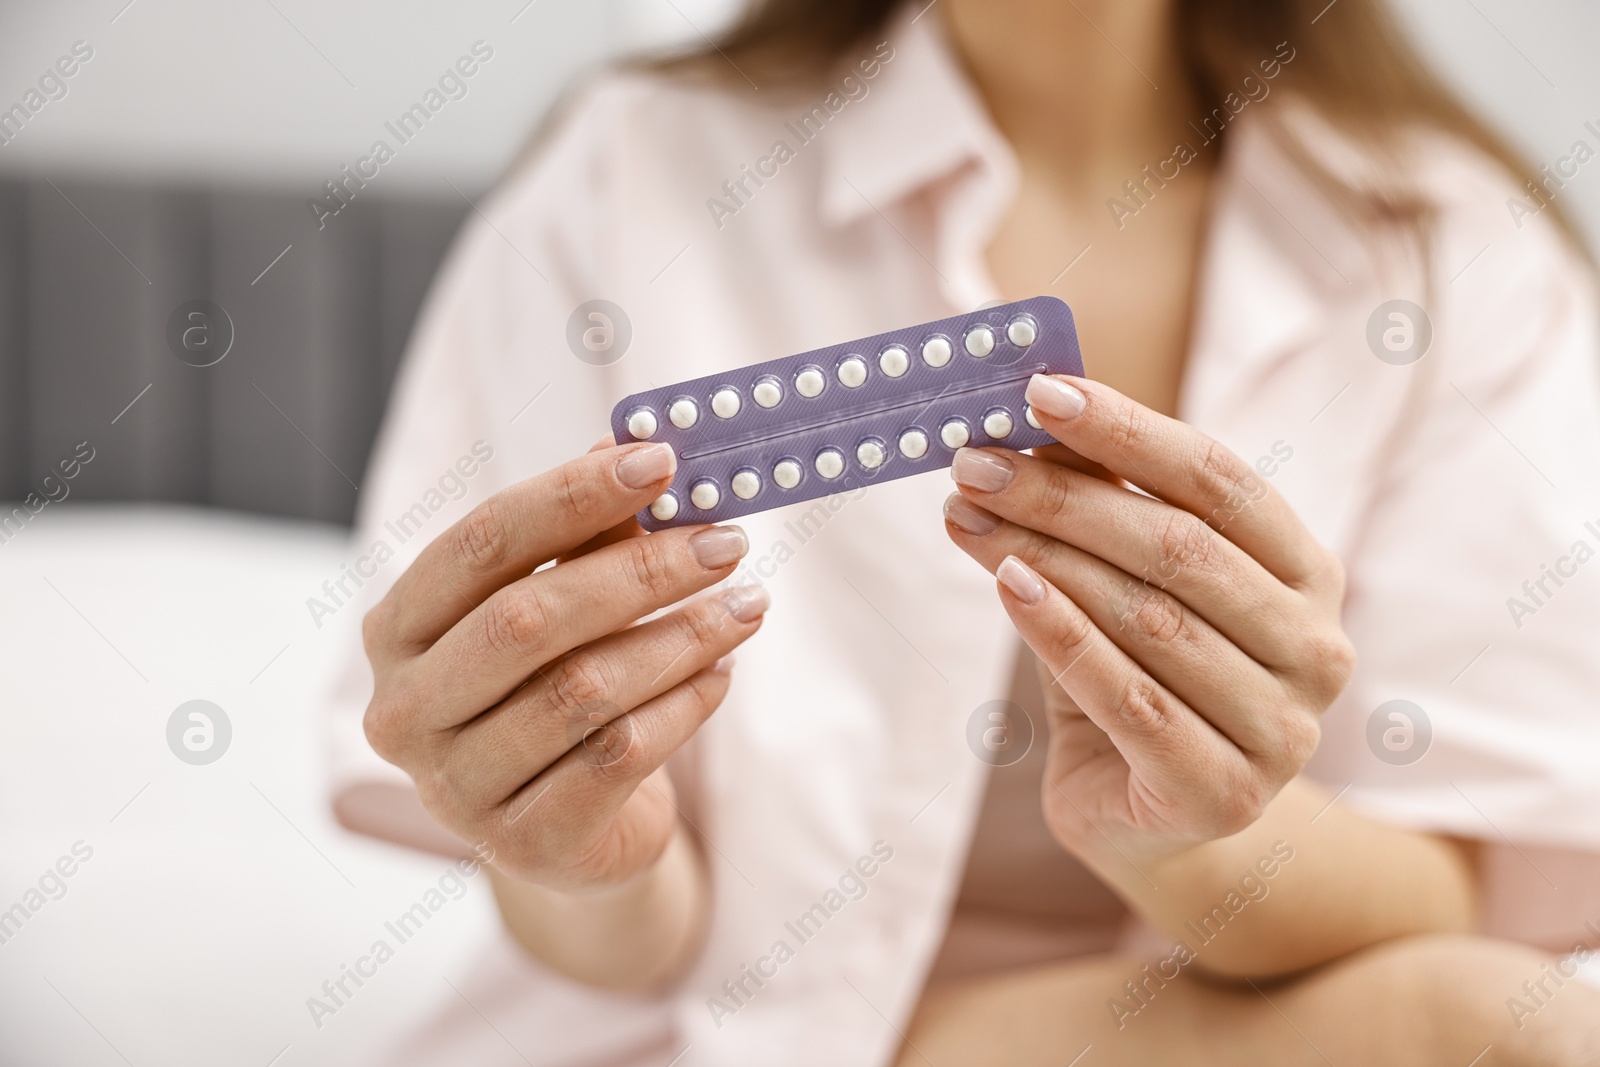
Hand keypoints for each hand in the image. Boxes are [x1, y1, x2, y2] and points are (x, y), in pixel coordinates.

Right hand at [362, 441, 767, 890]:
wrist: (571, 832)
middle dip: (640, 571)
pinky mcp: (525, 844)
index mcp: (398, 630)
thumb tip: (633, 444)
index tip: (660, 460)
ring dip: (682, 637)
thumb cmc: (557, 692)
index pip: (480, 543)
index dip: (571, 495)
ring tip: (747, 605)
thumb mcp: (561, 608)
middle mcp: (405, 711)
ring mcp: (456, 788)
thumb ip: (586, 536)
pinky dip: (685, 705)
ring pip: (583, 691)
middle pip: (528, 618)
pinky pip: (620, 755)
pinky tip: (723, 672)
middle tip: (726, 542)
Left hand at [943, 375, 1354, 864]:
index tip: (1040, 392)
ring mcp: (1282, 730)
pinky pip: (1129, 698)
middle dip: (1064, 496)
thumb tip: (1037, 415)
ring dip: (1044, 555)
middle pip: (1178, 546)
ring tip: (965, 515)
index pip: (1221, 480)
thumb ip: (1104, 509)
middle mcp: (1316, 648)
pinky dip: (1060, 634)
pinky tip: (1006, 585)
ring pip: (1149, 618)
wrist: (1152, 823)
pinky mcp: (1224, 794)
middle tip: (975, 463)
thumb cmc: (1139, 680)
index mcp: (1308, 575)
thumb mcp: (1126, 585)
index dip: (1131, 430)